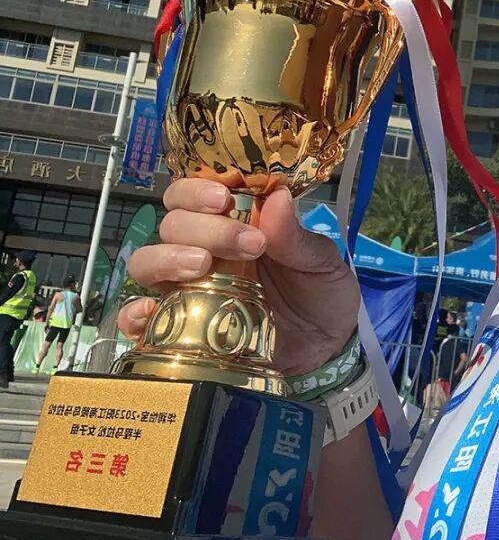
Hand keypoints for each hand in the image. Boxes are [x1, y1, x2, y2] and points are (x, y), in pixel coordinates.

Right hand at [117, 181, 359, 377]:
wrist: (325, 349)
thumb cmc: (320, 294)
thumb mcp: (321, 264)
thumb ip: (297, 238)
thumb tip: (278, 198)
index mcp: (233, 223)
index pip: (194, 192)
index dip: (198, 189)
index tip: (224, 198)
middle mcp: (202, 250)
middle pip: (173, 224)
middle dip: (203, 228)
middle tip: (247, 245)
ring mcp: (187, 288)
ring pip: (147, 261)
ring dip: (166, 258)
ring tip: (202, 267)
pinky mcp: (179, 327)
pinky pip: (136, 319)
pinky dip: (133, 313)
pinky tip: (150, 313)